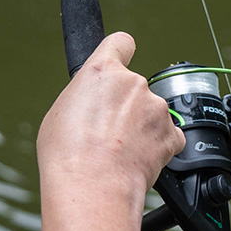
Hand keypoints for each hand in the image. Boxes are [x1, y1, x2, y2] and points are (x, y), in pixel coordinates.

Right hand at [37, 33, 186, 197]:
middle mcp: (134, 83)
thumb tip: (93, 104)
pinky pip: (167, 135)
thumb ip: (85, 97)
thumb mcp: (60, 112)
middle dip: (124, 105)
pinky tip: (137, 158)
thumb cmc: (68, 155)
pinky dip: (157, 145)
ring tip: (118, 151)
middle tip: (106, 131)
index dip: (120, 52)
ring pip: (150, 112)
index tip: (120, 60)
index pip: (121, 42)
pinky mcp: (171, 134)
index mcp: (103, 70)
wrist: (93, 187)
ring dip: (140, 126)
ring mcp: (156, 109)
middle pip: (133, 86)